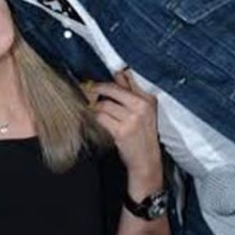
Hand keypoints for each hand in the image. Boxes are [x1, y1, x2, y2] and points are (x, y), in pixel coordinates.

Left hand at [87, 70, 162, 198]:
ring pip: (104, 104)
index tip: (97, 79)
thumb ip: (131, 91)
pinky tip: (98, 120)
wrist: (146, 160)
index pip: (127, 79)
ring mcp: (132, 118)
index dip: (110, 78)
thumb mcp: (143, 111)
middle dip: (96, 89)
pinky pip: (101, 117)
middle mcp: (141, 106)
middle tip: (86, 89)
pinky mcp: (121, 130)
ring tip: (94, 109)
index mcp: (148, 99)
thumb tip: (119, 73)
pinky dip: (96, 117)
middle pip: (112, 89)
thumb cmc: (142, 135)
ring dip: (96, 107)